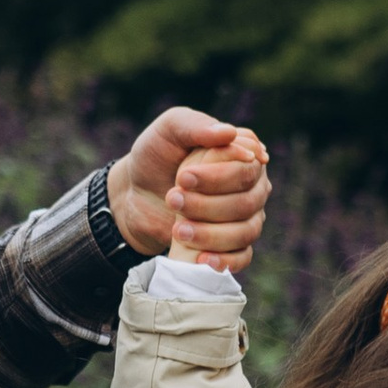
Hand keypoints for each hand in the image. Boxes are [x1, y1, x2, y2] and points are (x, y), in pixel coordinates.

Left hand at [107, 110, 270, 268]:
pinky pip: (243, 257)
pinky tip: (203, 260)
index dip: (219, 177)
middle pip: (248, 202)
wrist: (134, 194)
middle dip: (207, 205)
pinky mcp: (232, 244)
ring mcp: (246, 217)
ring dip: (211, 234)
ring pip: (247, 231)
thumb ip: (195, 126)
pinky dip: (226, 261)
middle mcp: (252, 185)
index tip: (183, 178)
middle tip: (173, 199)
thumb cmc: (156, 157)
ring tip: (177, 229)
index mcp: (244, 154)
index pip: (248, 168)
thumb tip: (230, 133)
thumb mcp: (169, 130)